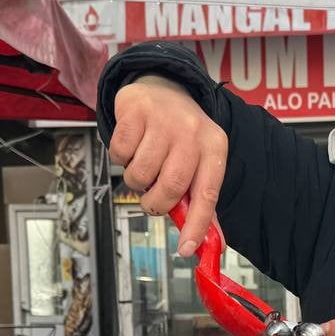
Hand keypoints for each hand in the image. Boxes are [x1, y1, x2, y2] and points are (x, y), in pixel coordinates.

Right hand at [107, 74, 227, 256]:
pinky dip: (120, 159)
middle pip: (170, 187)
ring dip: (136, 181)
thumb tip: (208, 243)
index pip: (208, 194)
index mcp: (214, 148)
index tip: (186, 249)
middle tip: (152, 201)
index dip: (197, 224)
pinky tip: (132, 146)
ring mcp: (163, 120)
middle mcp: (192, 132)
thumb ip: (200, 199)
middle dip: (156, 204)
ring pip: (141, 174)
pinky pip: (119, 154)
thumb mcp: (200, 160)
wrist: (161, 86)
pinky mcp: (135, 111)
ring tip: (143, 166)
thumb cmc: (181, 134)